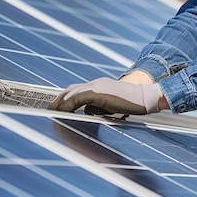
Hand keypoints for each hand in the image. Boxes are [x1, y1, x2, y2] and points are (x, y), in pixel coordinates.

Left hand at [48, 77, 162, 115]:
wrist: (146, 97)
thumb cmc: (134, 103)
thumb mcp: (113, 104)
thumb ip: (99, 106)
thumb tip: (86, 111)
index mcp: (100, 85)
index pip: (77, 89)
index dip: (65, 98)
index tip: (57, 107)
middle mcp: (96, 83)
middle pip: (71, 89)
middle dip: (58, 99)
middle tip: (50, 110)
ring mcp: (98, 86)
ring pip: (72, 92)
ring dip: (60, 103)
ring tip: (52, 112)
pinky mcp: (99, 93)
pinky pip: (78, 98)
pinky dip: (68, 105)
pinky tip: (63, 112)